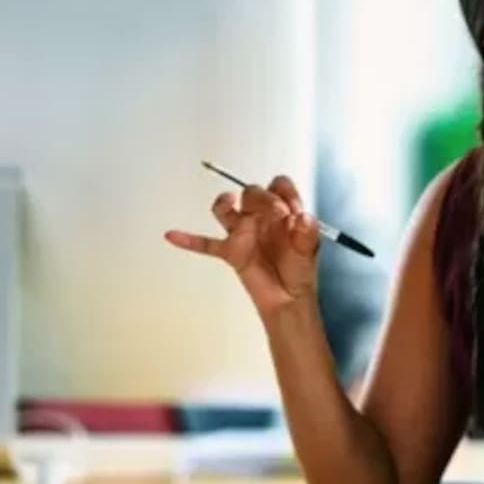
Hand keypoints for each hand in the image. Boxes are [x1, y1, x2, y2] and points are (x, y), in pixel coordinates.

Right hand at [165, 175, 319, 316]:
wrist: (289, 298)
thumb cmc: (300, 271)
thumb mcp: (310, 249)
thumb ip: (307, 231)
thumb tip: (303, 218)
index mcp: (283, 212)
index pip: (279, 185)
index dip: (282, 191)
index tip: (288, 207)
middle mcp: (262, 218)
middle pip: (252, 192)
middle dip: (262, 199)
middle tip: (276, 214)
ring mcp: (245, 233)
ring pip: (225, 208)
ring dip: (225, 202)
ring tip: (229, 202)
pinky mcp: (231, 251)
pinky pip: (205, 243)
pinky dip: (189, 239)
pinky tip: (173, 235)